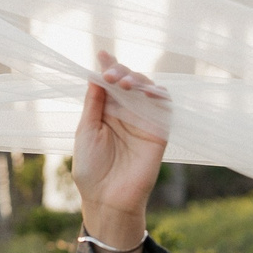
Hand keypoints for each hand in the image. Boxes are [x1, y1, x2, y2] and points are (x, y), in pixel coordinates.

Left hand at [73, 52, 168, 252]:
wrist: (107, 198)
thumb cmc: (91, 168)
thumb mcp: (86, 130)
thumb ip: (94, 103)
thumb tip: (95, 74)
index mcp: (106, 111)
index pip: (110, 83)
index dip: (108, 66)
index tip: (102, 54)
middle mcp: (126, 113)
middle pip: (130, 81)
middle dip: (121, 72)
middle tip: (111, 75)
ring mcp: (144, 121)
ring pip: (148, 89)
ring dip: (138, 80)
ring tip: (124, 83)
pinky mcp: (159, 132)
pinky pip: (165, 107)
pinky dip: (159, 95)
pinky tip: (147, 92)